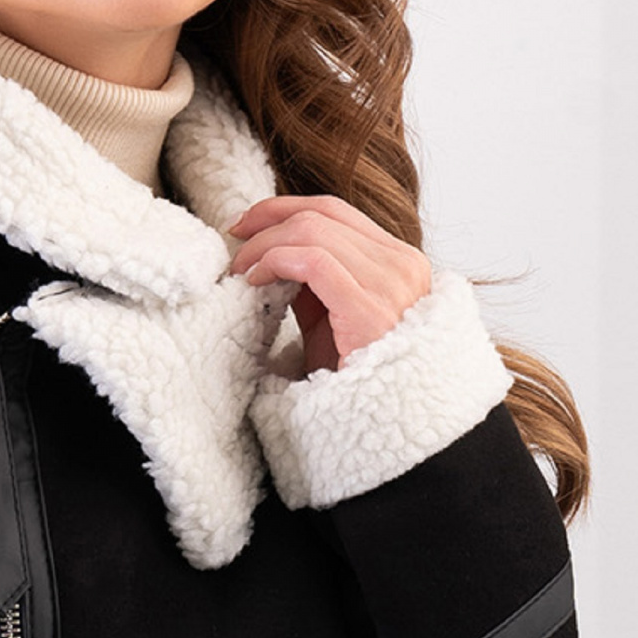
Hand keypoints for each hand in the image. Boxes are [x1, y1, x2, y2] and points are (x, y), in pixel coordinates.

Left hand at [226, 193, 430, 375]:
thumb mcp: (331, 320)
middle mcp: (403, 265)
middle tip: (234, 245)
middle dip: (267, 222)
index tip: (245, 224)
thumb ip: (311, 284)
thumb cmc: (357, 382)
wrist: (385, 429)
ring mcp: (393, 284)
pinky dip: (275, 261)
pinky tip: (255, 280)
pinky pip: (313, 261)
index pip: (336, 211)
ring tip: (241, 270)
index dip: (283, 208)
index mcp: (399, 262)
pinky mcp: (372, 307)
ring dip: (265, 245)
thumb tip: (270, 254)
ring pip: (313, 231)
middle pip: (322, 214)